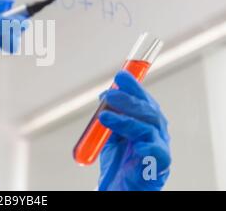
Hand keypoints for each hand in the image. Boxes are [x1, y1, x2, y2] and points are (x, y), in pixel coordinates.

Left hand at [98, 71, 170, 190]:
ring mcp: (159, 146)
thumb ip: (111, 116)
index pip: (142, 99)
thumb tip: (105, 95)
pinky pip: (154, 151)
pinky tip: (135, 145)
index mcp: (146, 121)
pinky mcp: (159, 164)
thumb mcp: (112, 133)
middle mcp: (156, 130)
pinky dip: (145, 146)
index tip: (120, 76)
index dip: (133, 86)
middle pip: (147, 110)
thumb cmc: (119, 161)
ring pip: (146, 127)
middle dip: (128, 100)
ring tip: (105, 117)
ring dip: (124, 121)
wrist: (120, 187)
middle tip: (109, 94)